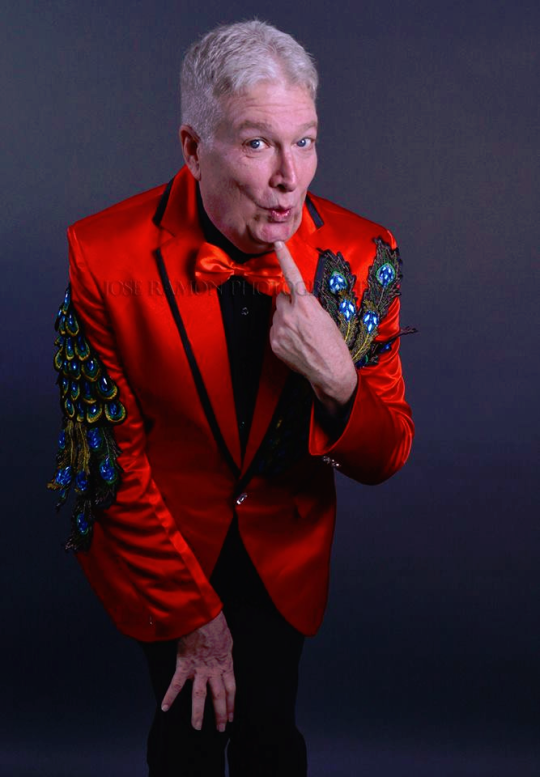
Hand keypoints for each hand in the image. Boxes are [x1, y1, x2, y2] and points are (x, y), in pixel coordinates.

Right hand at [161, 611, 234, 731]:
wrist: (203, 615)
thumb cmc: (216, 624)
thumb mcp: (227, 640)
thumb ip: (225, 653)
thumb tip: (224, 657)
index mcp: (225, 664)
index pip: (231, 689)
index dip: (232, 704)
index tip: (231, 716)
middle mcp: (213, 670)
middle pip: (219, 697)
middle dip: (220, 714)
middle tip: (221, 728)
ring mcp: (199, 669)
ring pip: (199, 696)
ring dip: (198, 713)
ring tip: (197, 727)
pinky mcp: (184, 665)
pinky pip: (176, 683)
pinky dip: (169, 696)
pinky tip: (165, 708)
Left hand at [270, 241, 357, 413]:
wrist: (330, 370)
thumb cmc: (333, 345)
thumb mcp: (325, 317)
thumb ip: (307, 304)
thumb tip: (297, 300)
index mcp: (306, 305)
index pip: (292, 276)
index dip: (284, 258)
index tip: (277, 244)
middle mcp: (289, 315)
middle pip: (282, 299)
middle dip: (289, 304)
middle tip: (303, 318)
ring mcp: (279, 329)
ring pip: (277, 315)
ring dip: (286, 320)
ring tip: (301, 334)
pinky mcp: (274, 342)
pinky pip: (275, 330)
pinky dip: (282, 334)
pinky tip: (295, 343)